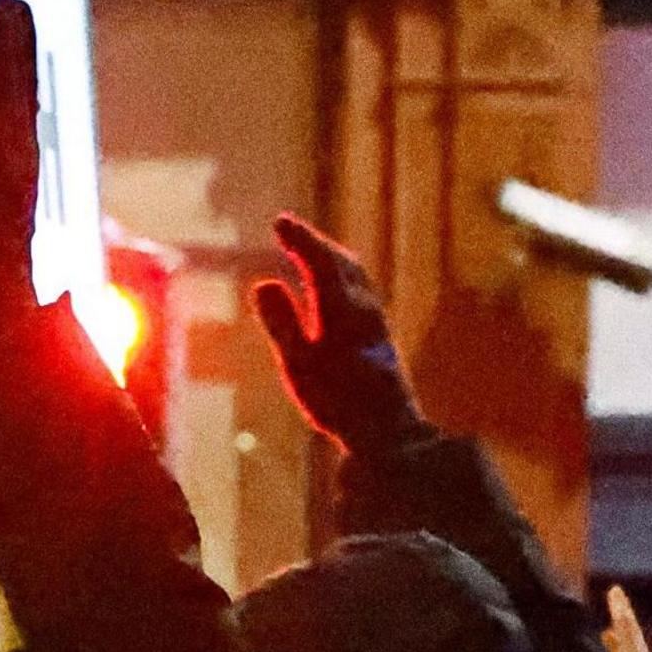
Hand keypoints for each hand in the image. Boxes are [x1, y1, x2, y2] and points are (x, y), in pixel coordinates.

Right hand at [251, 214, 424, 454]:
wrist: (388, 430)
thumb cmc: (338, 401)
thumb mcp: (299, 364)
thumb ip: (282, 322)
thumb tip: (263, 283)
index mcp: (341, 309)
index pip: (319, 261)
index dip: (299, 239)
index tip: (278, 222)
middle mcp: (363, 308)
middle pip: (341, 262)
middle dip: (314, 243)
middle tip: (289, 230)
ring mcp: (374, 323)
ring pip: (354, 277)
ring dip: (330, 258)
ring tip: (310, 252)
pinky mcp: (378, 339)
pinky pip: (358, 294)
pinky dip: (340, 279)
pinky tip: (333, 293)